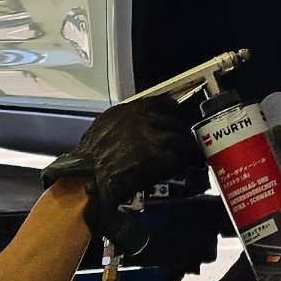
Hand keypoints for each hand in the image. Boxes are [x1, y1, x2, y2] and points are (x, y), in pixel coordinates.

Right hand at [42, 92, 198, 249]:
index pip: (160, 102)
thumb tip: (133, 129)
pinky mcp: (159, 156)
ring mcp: (152, 136)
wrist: (87, 178)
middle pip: (175, 120)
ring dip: (188, 150)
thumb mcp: (102, 130)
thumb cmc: (87, 161)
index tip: (179, 116)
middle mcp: (142, 119)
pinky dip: (183, 165)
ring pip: (181, 139)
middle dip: (183, 131)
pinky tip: (184, 170)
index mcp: (127, 111)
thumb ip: (121, 125)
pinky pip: (179, 159)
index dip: (174, 110)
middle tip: (188, 140)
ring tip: (192, 157)